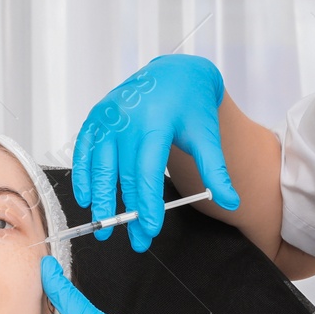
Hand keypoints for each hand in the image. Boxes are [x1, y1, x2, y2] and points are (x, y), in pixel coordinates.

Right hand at [74, 55, 240, 251]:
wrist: (174, 73)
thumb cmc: (191, 105)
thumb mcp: (206, 135)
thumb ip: (216, 170)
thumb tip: (231, 201)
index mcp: (155, 122)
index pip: (147, 171)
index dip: (148, 203)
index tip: (150, 229)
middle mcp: (126, 119)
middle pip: (124, 174)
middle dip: (128, 212)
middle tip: (135, 241)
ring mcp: (108, 117)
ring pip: (100, 166)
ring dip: (100, 199)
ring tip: (104, 227)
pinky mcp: (96, 118)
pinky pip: (84, 150)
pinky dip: (82, 175)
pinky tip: (85, 198)